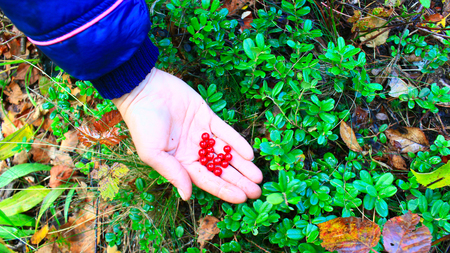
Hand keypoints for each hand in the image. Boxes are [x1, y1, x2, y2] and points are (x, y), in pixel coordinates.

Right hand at [112, 68, 262, 202]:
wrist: (143, 90)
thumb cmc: (143, 124)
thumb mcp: (153, 153)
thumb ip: (173, 173)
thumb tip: (188, 196)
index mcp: (181, 162)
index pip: (207, 180)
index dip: (225, 190)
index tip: (242, 198)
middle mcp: (194, 150)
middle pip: (221, 169)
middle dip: (239, 180)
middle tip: (257, 192)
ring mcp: (202, 134)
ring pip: (226, 152)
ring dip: (243, 165)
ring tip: (259, 176)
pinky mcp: (207, 116)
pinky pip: (226, 132)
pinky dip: (237, 142)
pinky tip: (249, 154)